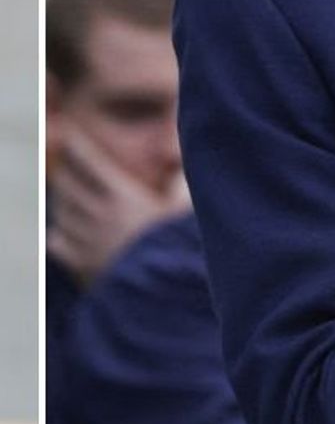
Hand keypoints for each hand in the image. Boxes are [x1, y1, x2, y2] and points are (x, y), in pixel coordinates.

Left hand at [46, 128, 190, 284]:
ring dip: (63, 200)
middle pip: (69, 187)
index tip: (71, 133)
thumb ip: (181, 181)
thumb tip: (180, 160)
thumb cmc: (180, 244)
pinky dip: (59, 236)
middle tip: (65, 159)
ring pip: (63, 214)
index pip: (91, 164)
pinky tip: (61, 234)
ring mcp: (88, 242)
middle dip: (65, 170)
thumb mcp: (187, 208)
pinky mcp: (84, 266)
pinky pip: (60, 245)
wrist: (163, 291)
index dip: (79, 147)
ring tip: (67, 192)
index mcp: (122, 198)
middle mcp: (98, 217)